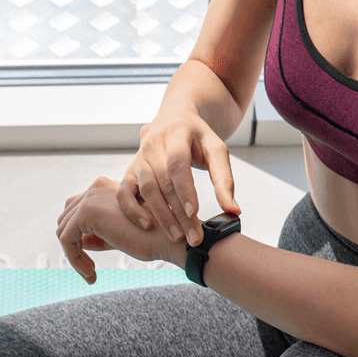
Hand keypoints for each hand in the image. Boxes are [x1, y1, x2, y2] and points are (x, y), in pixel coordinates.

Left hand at [57, 177, 178, 283]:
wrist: (171, 237)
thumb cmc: (153, 238)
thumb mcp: (120, 235)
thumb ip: (98, 235)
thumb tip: (80, 242)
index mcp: (105, 188)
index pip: (76, 211)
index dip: (77, 238)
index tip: (91, 263)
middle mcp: (96, 187)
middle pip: (65, 218)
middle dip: (72, 246)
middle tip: (89, 271)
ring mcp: (90, 197)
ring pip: (63, 230)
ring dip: (73, 256)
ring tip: (91, 274)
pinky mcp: (87, 212)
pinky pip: (66, 239)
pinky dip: (74, 259)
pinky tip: (91, 273)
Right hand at [116, 104, 240, 249]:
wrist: (172, 119)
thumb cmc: (197, 139)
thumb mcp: (216, 150)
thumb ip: (224, 180)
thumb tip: (234, 211)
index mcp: (176, 133)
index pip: (177, 164)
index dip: (184, 189)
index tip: (193, 213)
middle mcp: (153, 145)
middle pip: (163, 182)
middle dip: (177, 212)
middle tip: (192, 237)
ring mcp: (139, 158)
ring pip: (146, 190)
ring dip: (160, 215)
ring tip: (176, 236)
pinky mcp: (129, 172)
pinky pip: (124, 193)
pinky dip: (132, 211)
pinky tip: (147, 225)